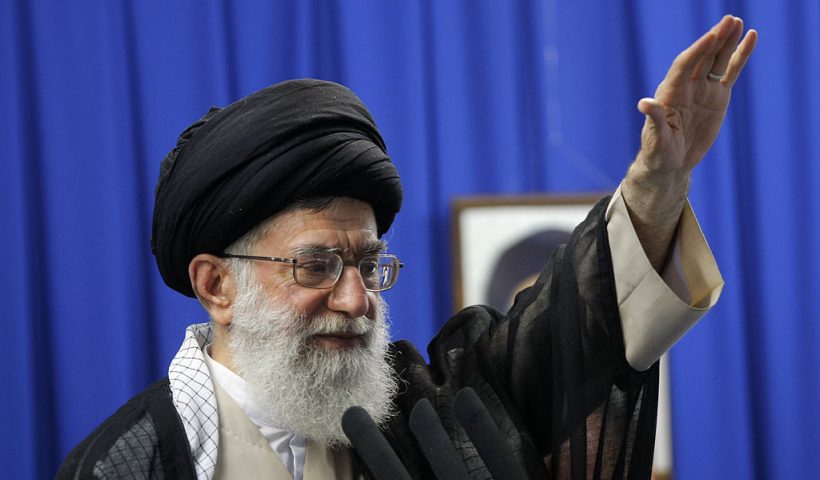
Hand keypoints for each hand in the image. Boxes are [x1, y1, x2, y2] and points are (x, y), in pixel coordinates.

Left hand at [635, 15, 757, 178]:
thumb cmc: (658, 151)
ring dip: (727, 41)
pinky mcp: (718, 96)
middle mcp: (687, 86)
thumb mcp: (656, 138)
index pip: (684, 65)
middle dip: (715, 39)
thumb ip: (654, 119)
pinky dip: (740, 55)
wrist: (671, 162)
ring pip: (717, 60)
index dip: (697, 51)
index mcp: (670, 92)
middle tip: (730, 20)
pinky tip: (751, 37)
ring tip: (738, 22)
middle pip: (702, 57)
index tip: (711, 36)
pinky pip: (730, 72)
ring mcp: (703, 89)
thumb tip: (644, 103)